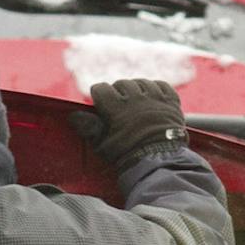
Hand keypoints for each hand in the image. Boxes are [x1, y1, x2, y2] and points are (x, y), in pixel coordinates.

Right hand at [69, 78, 186, 169]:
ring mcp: (155, 98)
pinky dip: (156, 89)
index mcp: (116, 107)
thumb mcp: (104, 146)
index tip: (100, 104)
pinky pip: (161, 86)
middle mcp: (135, 98)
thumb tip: (73, 116)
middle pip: (121, 84)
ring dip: (136, 90)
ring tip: (136, 103)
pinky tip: (152, 99)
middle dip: (118, 92)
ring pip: (141, 82)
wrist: (161, 162)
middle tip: (119, 107)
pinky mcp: (170, 101)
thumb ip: (89, 129)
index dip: (99, 95)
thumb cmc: (128, 156)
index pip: (101, 88)